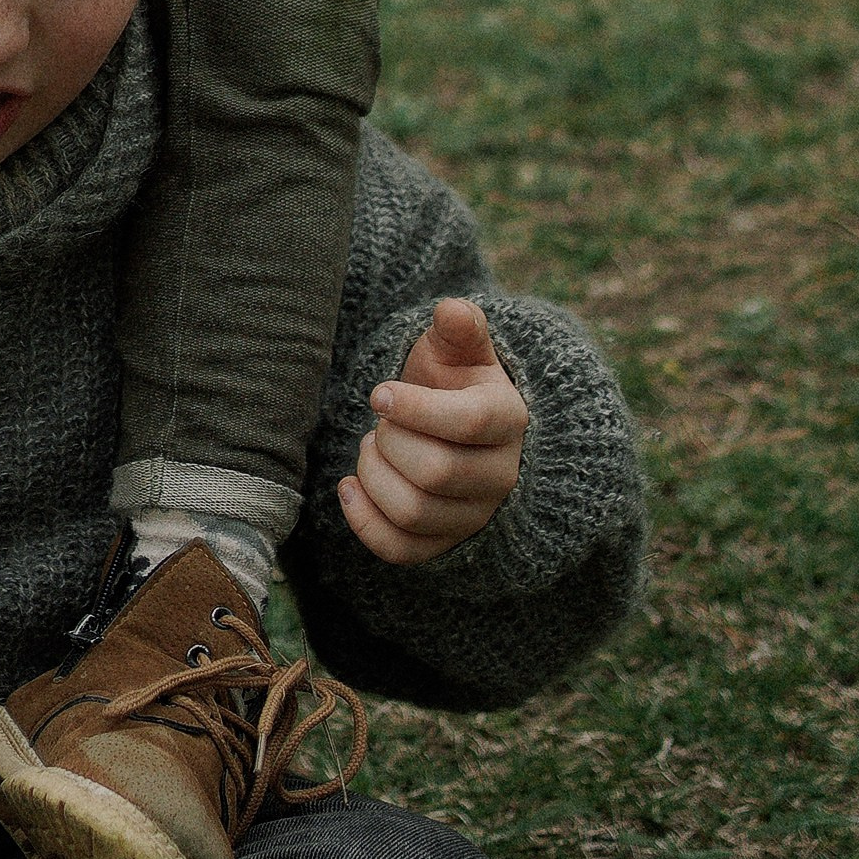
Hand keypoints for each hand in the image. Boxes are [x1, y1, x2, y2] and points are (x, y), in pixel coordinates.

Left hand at [337, 297, 527, 566]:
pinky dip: (364, 522)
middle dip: (390, 443)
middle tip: (378, 423)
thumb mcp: (459, 349)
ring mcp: (475, 514)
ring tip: (372, 449)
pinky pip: (401, 550)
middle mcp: (500, 474)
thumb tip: (451, 309)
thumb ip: (459, 327)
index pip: (469, 422)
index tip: (378, 392)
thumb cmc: (454, 382)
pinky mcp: (445, 543)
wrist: (459, 430)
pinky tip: (350, 487)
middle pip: (436, 473)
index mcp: (508, 418)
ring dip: (374, 477)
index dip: (416, 408)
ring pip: (414, 513)